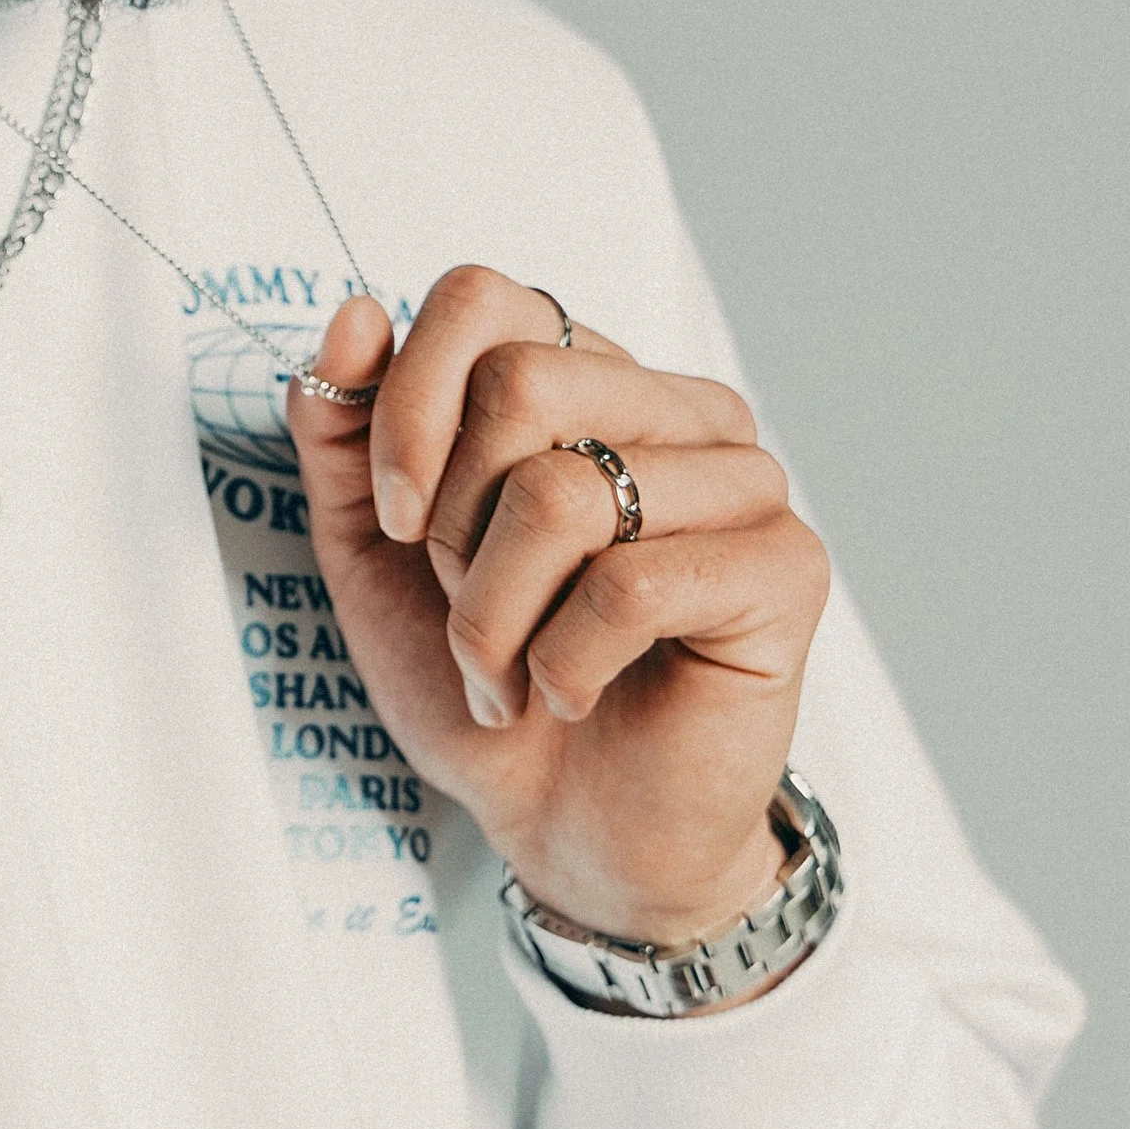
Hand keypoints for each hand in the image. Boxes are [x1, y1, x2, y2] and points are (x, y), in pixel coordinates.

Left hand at [287, 273, 829, 951]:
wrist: (563, 830)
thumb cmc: (480, 685)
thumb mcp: (370, 554)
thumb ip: (343, 434)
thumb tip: (351, 316)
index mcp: (584, 378)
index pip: (483, 298)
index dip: (408, 408)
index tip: (396, 518)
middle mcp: (675, 406)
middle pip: (516, 386)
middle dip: (452, 530)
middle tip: (474, 614)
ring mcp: (743, 480)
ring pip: (564, 493)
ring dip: (493, 618)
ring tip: (512, 675)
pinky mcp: (786, 568)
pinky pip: (632, 584)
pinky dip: (563, 664)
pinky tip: (574, 696)